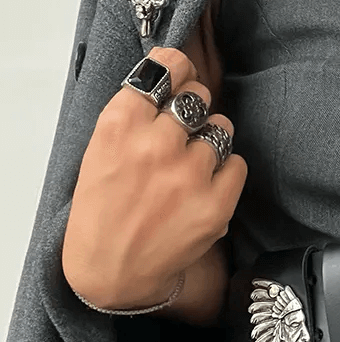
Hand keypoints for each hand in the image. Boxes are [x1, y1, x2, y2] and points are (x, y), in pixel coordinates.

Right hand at [62, 46, 246, 308]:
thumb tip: (174, 72)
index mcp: (119, 127)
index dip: (178, 69)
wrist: (110, 272)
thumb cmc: (103, 209)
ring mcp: (188, 175)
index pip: (167, 69)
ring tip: (188, 167)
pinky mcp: (216, 204)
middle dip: (193, 108)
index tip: (180, 74)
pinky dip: (224, 172)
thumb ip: (135, 113)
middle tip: (181, 131)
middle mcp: (155, 146)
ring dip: (210, 142)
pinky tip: (202, 189)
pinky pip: (237, 163)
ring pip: (222, 128)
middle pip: (198, 95)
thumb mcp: (100, 150)